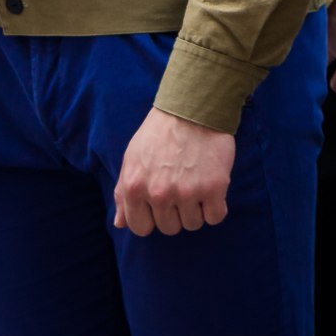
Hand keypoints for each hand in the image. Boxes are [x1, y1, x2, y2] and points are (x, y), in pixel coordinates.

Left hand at [115, 109, 235, 235]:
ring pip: (193, 224)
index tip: (161, 203)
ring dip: (196, 209)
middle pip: (169, 228)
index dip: (152, 217)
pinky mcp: (214, 188)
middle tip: (181, 187)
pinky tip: (212, 189)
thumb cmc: (160, 132)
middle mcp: (159, 194)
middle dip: (175, 212)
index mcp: (135, 188)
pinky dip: (216, 207)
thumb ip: (123, 192)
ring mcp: (187, 192)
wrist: (194, 107)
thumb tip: (120, 223)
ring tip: (196, 184)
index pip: (141, 228)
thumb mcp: (132, 158)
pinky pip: (215, 217)